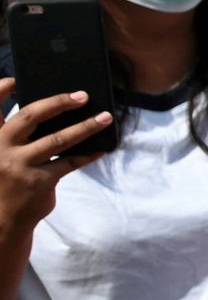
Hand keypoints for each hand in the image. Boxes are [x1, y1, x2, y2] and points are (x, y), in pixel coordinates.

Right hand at [0, 83, 108, 232]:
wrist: (3, 220)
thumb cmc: (6, 182)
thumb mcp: (0, 156)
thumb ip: (15, 137)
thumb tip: (54, 113)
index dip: (0, 90)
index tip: (16, 79)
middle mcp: (1, 149)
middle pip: (31, 116)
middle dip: (58, 102)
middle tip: (82, 96)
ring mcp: (20, 165)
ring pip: (58, 139)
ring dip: (86, 127)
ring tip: (105, 118)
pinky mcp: (39, 182)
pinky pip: (69, 163)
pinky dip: (87, 155)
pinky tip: (101, 148)